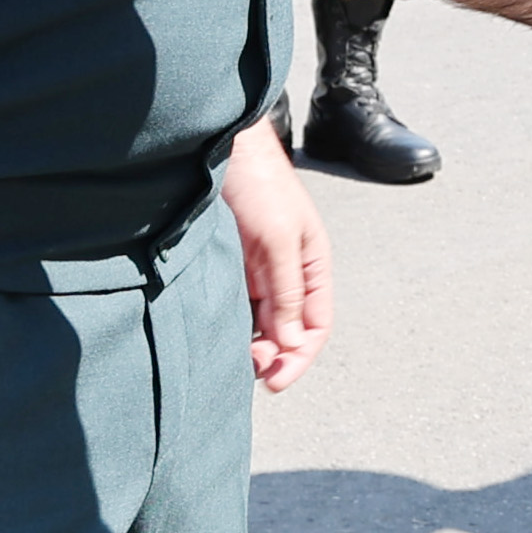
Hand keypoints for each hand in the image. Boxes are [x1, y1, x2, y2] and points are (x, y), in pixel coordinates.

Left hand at [224, 115, 333, 391]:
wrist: (222, 151)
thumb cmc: (261, 187)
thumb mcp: (279, 240)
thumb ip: (286, 291)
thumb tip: (290, 343)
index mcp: (313, 267)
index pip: (315, 327)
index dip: (299, 358)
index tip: (273, 381)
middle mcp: (287, 275)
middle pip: (287, 332)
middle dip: (272, 357)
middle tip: (246, 369)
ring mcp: (258, 273)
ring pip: (259, 325)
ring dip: (250, 345)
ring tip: (230, 356)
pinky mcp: (231, 268)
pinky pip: (235, 308)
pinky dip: (231, 327)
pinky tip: (216, 334)